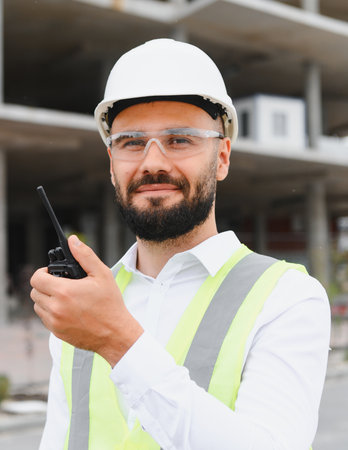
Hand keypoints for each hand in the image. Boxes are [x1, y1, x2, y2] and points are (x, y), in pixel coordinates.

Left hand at [30, 235, 142, 365]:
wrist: (115, 333)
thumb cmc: (110, 304)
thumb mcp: (102, 275)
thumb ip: (85, 255)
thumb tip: (73, 241)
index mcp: (64, 292)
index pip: (36, 279)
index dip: (42, 272)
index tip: (51, 273)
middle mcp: (55, 308)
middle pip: (35, 292)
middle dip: (44, 285)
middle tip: (60, 284)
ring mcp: (55, 323)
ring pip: (38, 306)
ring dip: (46, 299)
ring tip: (64, 297)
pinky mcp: (57, 333)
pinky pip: (45, 319)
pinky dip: (51, 312)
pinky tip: (67, 309)